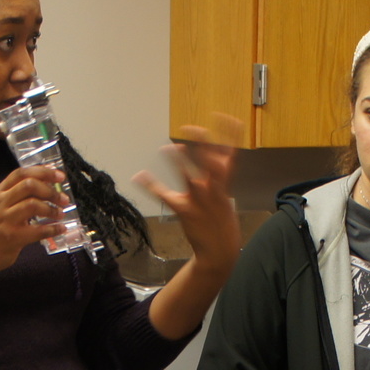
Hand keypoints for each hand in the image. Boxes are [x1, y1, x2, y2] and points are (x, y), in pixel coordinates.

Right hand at [0, 165, 67, 274]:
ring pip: (33, 204)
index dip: (43, 171)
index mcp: (0, 192)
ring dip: (52, 209)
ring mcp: (6, 220)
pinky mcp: (12, 237)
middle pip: (29, 185)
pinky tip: (59, 228)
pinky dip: (53, 229)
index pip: (21, 173)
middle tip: (63, 198)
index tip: (58, 174)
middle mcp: (1, 203)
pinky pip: (38, 230)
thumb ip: (17, 196)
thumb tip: (47, 188)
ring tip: (60, 213)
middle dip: (50, 190)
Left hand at [135, 114, 244, 271]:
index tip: (226, 118)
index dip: (229, 135)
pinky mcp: (185, 212)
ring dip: (180, 162)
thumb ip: (219, 178)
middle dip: (202, 144)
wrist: (220, 252)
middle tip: (192, 127)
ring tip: (171, 147)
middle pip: (210, 162)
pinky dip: (151, 185)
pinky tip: (140, 176)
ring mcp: (199, 201)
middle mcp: (213, 190)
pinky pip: (166, 196)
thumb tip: (217, 162)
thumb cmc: (221, 224)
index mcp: (223, 185)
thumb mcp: (225, 198)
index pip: (229, 154)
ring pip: (190, 177)